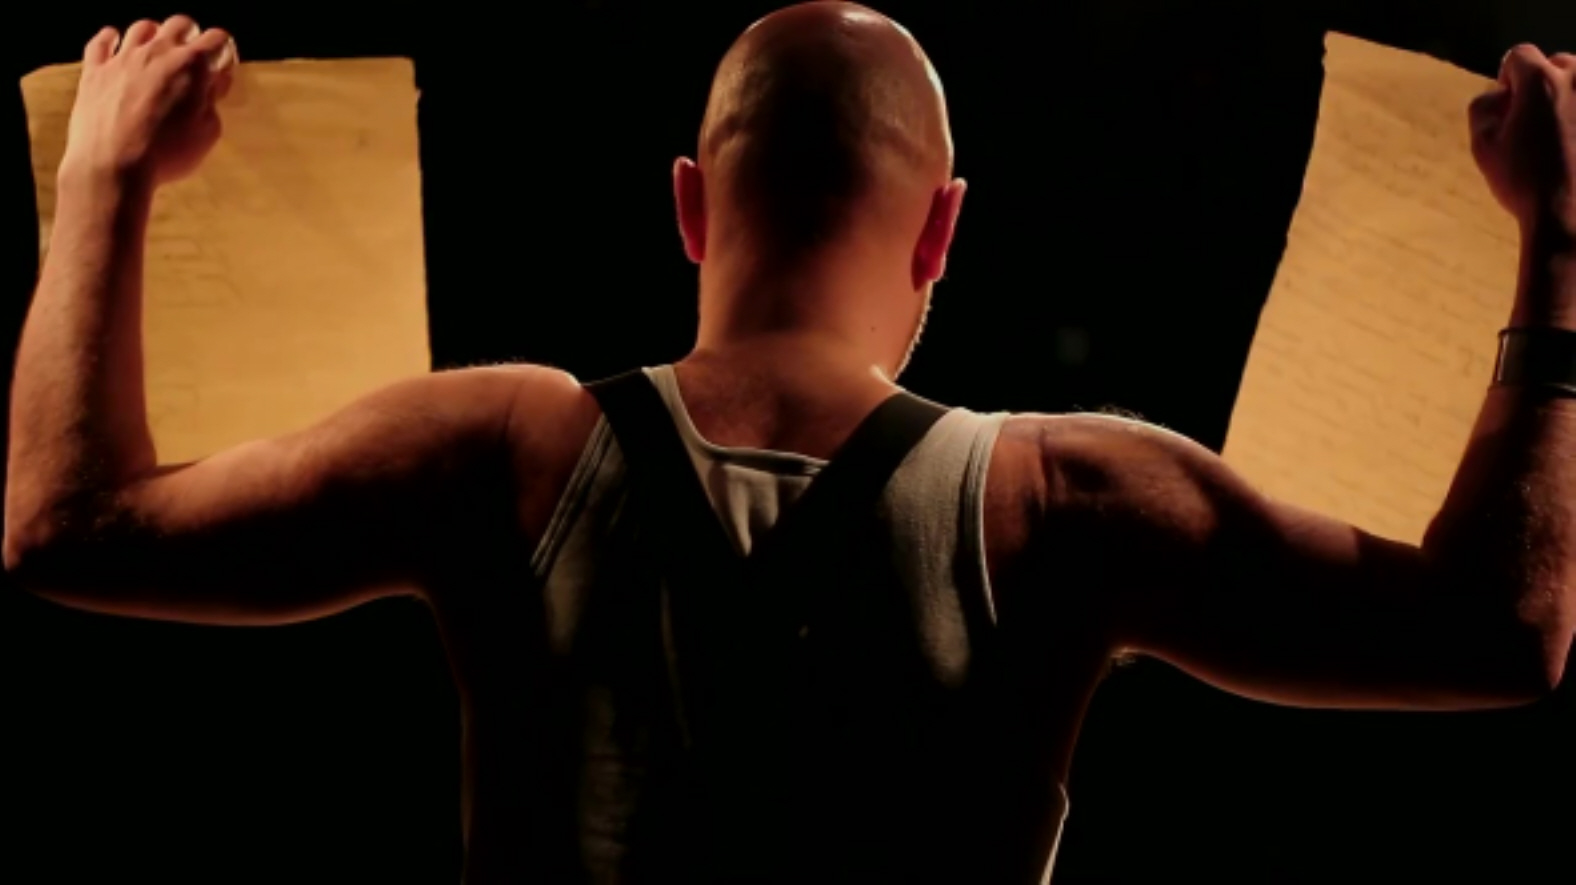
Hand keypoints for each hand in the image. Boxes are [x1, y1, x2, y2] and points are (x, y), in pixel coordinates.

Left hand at [60, 15, 235, 186]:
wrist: (114, 166)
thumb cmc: (167, 153)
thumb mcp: (208, 133)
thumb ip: (212, 102)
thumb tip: (212, 85)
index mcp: (192, 66)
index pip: (217, 39)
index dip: (224, 52)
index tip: (222, 69)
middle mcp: (157, 52)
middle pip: (180, 24)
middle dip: (191, 37)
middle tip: (193, 60)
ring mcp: (122, 58)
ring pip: (142, 27)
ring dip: (154, 37)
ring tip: (156, 54)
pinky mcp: (95, 71)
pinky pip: (101, 42)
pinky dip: (110, 40)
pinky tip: (115, 45)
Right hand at [1469, 46, 1575, 237]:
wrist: (1569, 215)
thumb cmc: (1523, 180)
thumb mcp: (1482, 145)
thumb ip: (1483, 107)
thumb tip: (1497, 94)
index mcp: (1541, 81)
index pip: (1519, 56)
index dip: (1507, 79)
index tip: (1507, 106)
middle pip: (1557, 65)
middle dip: (1543, 87)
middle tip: (1533, 125)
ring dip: (1568, 101)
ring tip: (1559, 138)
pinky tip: (1572, 149)